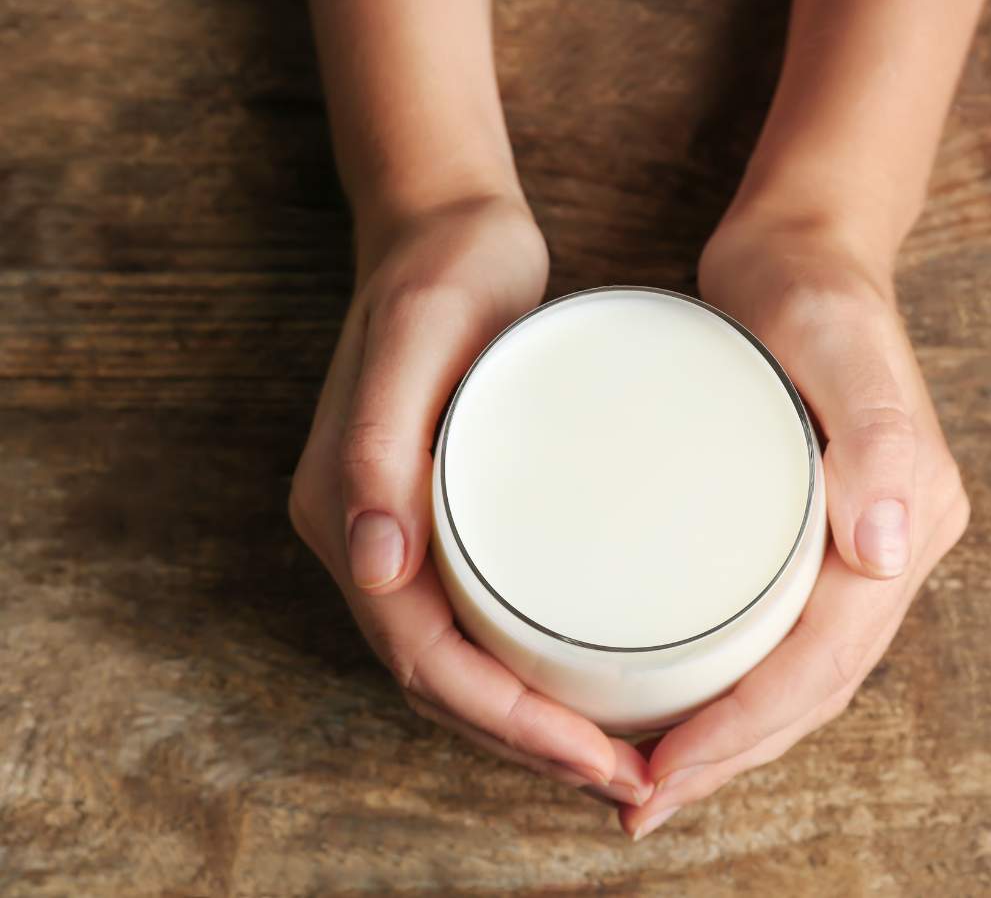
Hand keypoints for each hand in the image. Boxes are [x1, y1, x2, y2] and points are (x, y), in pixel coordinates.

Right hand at [289, 195, 652, 805]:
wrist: (445, 228)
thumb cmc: (441, 273)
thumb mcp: (419, 336)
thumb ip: (380, 445)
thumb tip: (373, 566)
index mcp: (346, 516)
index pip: (424, 661)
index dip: (508, 725)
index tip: (597, 759)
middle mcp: (368, 541)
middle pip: (444, 685)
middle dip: (530, 746)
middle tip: (627, 777)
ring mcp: (405, 535)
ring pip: (463, 667)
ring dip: (533, 727)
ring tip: (619, 755)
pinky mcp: (446, 519)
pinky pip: (480, 624)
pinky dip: (531, 675)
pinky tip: (590, 686)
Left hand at [620, 211, 970, 838]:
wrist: (803, 246)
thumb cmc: (809, 286)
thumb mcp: (835, 337)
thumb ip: (879, 430)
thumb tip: (890, 552)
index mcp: (908, 518)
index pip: (823, 660)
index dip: (744, 730)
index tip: (662, 772)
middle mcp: (888, 546)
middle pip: (812, 689)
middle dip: (731, 758)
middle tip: (640, 802)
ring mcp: (852, 545)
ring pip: (795, 678)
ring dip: (730, 742)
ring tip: (649, 779)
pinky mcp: (807, 532)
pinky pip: (776, 638)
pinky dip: (731, 690)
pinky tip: (676, 708)